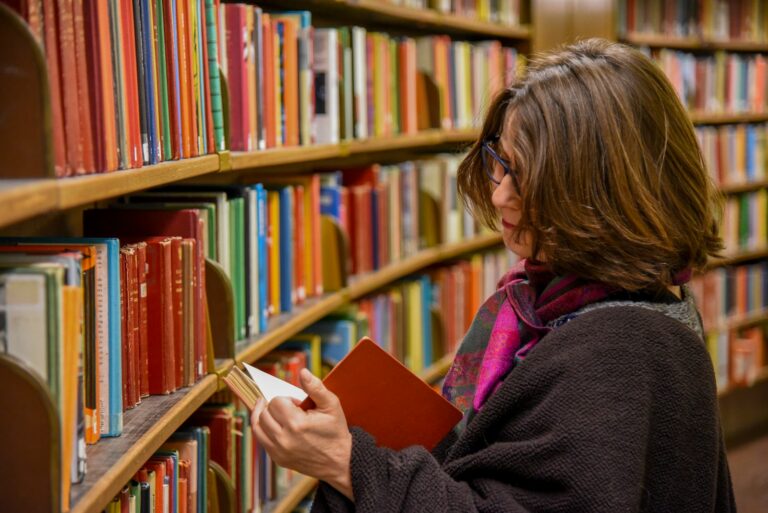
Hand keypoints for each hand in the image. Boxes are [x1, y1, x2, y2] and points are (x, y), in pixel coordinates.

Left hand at [251, 368, 353, 500]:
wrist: (339, 462)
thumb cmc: (335, 431)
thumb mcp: (331, 405)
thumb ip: (315, 387)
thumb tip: (303, 372)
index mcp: (297, 424)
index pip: (276, 402)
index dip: (286, 399)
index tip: (297, 404)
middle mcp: (284, 439)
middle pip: (264, 413)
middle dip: (274, 406)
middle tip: (287, 407)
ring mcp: (279, 451)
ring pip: (257, 426)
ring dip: (263, 415)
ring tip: (273, 411)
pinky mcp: (277, 459)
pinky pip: (260, 439)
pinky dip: (263, 428)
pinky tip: (273, 424)